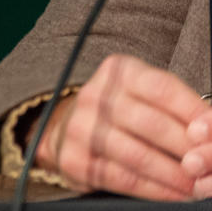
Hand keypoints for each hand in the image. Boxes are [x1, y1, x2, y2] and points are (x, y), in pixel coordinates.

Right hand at [33, 53, 206, 199]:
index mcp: (118, 72)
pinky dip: (157, 190)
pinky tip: (175, 193)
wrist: (69, 128)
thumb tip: (210, 131)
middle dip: (190, 150)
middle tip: (210, 164)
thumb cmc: (122, 112)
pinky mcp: (75, 158)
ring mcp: (81, 127)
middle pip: (153, 125)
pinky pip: (124, 179)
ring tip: (198, 184)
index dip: (194, 112)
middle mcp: (95, 96)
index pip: (162, 89)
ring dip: (176, 176)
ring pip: (139, 156)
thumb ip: (179, 110)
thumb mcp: (148, 97)